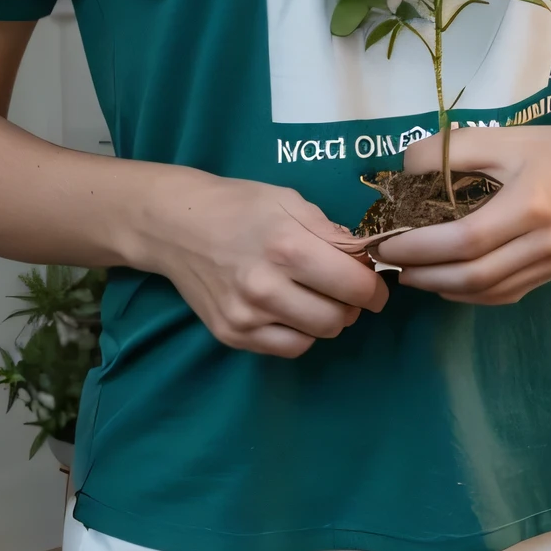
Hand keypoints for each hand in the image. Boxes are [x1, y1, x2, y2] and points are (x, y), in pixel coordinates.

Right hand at [131, 168, 387, 357]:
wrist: (175, 225)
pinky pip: (288, 348)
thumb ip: (332, 233)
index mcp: (287, 246)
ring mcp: (246, 316)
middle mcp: (266, 287)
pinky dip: (299, 332)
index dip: (375, 287)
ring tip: (314, 295)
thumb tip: (368, 259)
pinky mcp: (231, 335)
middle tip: (343, 288)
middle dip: (352, 305)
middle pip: (339, 318)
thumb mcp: (290, 202)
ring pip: (316, 336)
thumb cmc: (239, 205)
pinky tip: (290, 309)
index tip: (375, 283)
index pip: (355, 286)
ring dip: (326, 319)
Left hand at [371, 120, 550, 304]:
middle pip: (474, 274)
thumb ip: (446, 151)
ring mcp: (550, 264)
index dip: (422, 247)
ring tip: (410, 271)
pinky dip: (467, 293)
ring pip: (486, 291)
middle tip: (390, 262)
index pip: (466, 240)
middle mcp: (543, 242)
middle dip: (424, 273)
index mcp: (530, 205)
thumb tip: (402, 174)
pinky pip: (503, 293)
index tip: (387, 243)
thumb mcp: (498, 137)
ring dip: (441, 286)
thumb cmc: (548, 148)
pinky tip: (444, 280)